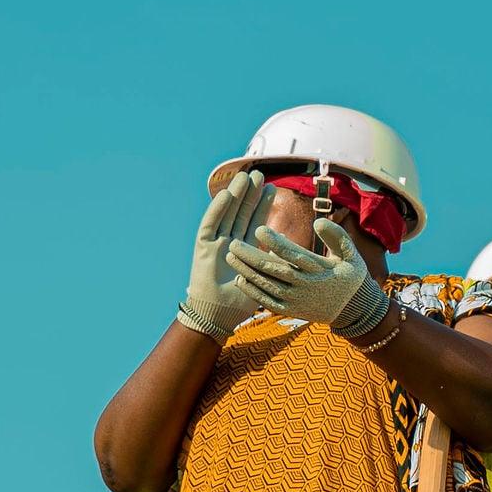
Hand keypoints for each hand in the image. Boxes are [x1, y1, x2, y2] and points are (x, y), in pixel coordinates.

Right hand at [179, 171, 279, 337]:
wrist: (216, 317)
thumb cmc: (239, 304)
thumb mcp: (263, 279)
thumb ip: (273, 261)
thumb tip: (290, 246)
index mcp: (245, 251)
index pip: (254, 222)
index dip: (262, 206)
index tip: (272, 188)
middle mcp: (229, 244)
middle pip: (240, 213)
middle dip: (249, 194)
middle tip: (260, 174)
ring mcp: (215, 244)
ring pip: (227, 214)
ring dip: (236, 196)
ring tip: (245, 177)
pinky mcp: (202, 247)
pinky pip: (210, 224)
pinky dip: (217, 209)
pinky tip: (227, 194)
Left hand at [227, 217, 391, 339]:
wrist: (353, 309)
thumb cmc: (349, 276)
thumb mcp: (351, 254)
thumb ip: (336, 236)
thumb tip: (317, 221)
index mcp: (320, 270)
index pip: (294, 255)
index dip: (276, 242)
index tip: (259, 229)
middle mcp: (306, 286)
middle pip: (274, 270)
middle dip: (251, 257)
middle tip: (233, 243)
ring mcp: (297, 301)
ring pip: (267, 286)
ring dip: (247, 272)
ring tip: (230, 257)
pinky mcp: (291, 311)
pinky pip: (268, 302)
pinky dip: (253, 292)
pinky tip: (240, 279)